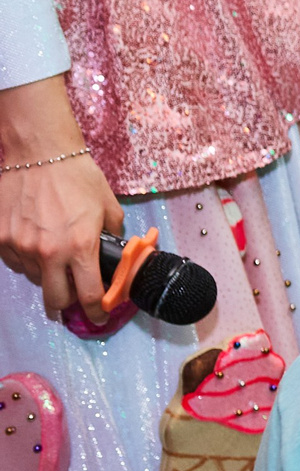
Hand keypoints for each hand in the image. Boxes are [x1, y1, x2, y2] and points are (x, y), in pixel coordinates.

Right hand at [0, 148, 120, 320]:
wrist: (40, 153)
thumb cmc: (78, 176)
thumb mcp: (109, 206)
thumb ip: (114, 235)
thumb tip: (117, 255)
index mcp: (81, 246)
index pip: (89, 295)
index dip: (96, 311)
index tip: (99, 316)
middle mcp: (49, 252)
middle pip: (55, 299)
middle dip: (67, 303)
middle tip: (72, 299)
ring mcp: (21, 247)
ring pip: (35, 279)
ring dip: (48, 276)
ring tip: (56, 258)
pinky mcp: (1, 238)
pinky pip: (16, 262)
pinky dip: (28, 260)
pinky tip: (37, 245)